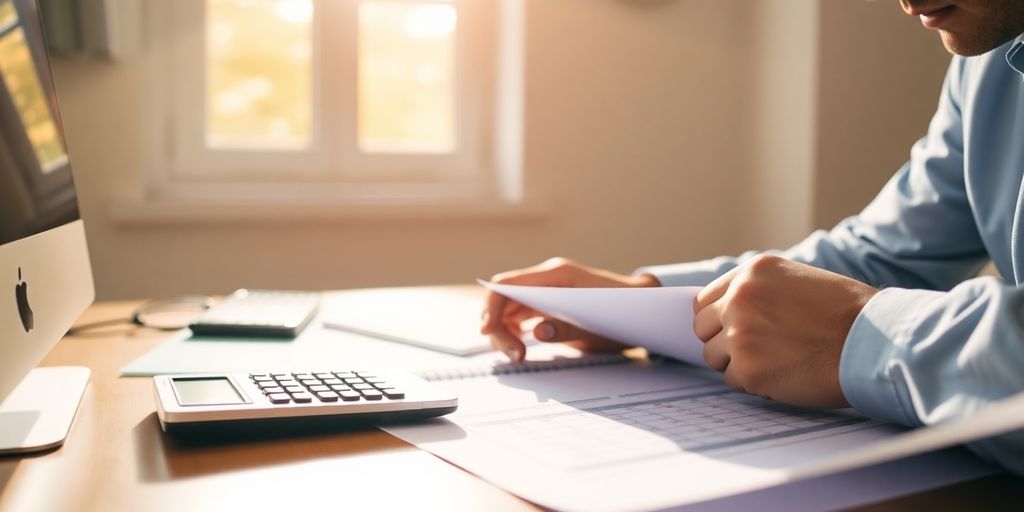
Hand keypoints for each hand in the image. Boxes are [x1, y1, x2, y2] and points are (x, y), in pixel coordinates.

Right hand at [481, 257, 659, 360]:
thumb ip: (565, 329)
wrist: (643, 309)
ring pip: (508, 309)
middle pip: (503, 298)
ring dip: (505, 332)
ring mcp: (546, 291)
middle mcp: (546, 279)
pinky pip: (519, 314)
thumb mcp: (596, 327)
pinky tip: (521, 348)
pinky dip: (513, 331)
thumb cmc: (622, 314)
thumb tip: (537, 333)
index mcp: (556, 275)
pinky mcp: (548, 304)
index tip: (488, 331)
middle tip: (515, 355)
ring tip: (519, 355)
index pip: (507, 285)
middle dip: (498, 327)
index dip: (492, 307)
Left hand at [693, 255, 877, 407]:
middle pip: (701, 328)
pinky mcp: (749, 370)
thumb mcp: (798, 279)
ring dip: (737, 364)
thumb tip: (727, 311)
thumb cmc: (846, 313)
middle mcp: (739, 300)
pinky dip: (753, 384)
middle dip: (721, 341)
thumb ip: (760, 291)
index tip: (732, 329)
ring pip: (713, 357)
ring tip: (774, 362)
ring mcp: (740, 335)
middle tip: (752, 350)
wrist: (874, 341)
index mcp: (752, 273)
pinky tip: (783, 375)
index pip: (705, 300)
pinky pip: (733, 381)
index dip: (718, 318)